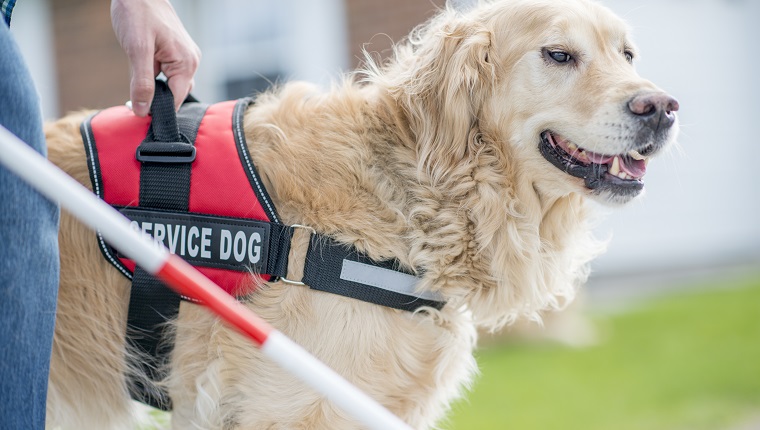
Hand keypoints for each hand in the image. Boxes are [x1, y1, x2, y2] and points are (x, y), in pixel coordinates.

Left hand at [111, 0, 200, 116]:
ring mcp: (185, 56)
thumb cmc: (138, 13)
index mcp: (186, 63)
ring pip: (171, 85)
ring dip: (154, 88)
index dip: (157, 111)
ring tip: (137, 82)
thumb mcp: (137, 50)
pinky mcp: (176, 52)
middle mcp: (191, 61)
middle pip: (175, 95)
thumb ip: (142, 82)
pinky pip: (168, 74)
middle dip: (156, 100)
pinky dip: (154, 77)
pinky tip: (141, 69)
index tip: (138, 114)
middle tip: (133, 102)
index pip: (176, 101)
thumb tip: (142, 111)